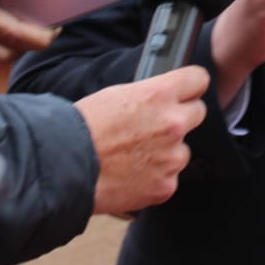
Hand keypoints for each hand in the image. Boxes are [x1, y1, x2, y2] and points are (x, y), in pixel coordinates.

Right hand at [75, 66, 208, 216]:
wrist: (66, 167)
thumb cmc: (82, 129)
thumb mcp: (116, 95)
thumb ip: (149, 96)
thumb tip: (162, 98)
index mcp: (159, 95)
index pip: (198, 80)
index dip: (191, 85)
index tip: (188, 91)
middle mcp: (172, 124)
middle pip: (199, 113)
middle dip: (181, 117)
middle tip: (157, 126)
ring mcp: (172, 157)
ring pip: (183, 149)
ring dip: (167, 152)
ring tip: (135, 155)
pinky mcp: (166, 185)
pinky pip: (169, 177)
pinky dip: (155, 177)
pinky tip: (132, 175)